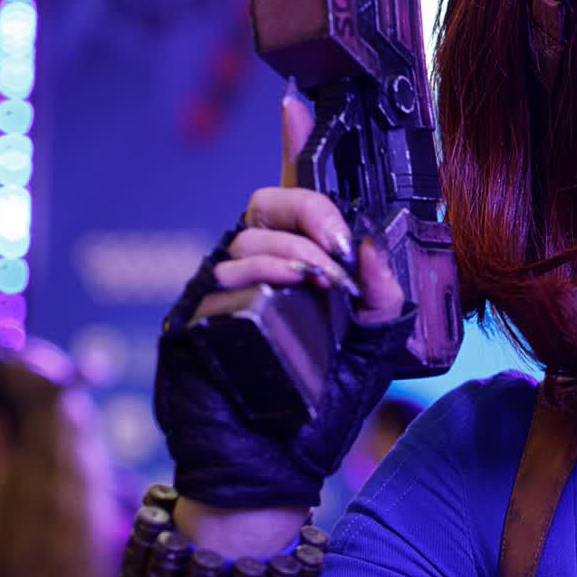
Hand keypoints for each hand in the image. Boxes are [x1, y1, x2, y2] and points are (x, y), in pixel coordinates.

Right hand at [155, 84, 416, 518]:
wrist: (275, 469)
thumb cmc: (318, 412)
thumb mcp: (370, 351)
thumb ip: (383, 301)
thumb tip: (375, 252)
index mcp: (294, 269)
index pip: (291, 197)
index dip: (293, 149)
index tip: (298, 106)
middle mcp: (252, 272)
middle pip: (265, 204)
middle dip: (310, 212)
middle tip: (342, 246)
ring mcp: (218, 294)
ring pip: (247, 238)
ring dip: (295, 251)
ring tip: (325, 280)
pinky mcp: (194, 321)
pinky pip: (222, 279)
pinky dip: (262, 276)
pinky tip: (292, 288)